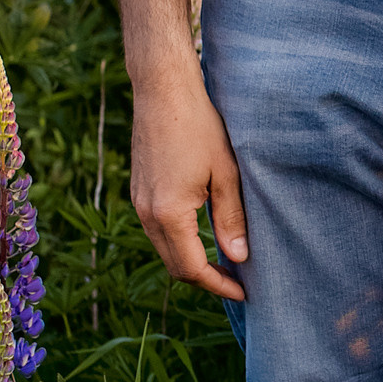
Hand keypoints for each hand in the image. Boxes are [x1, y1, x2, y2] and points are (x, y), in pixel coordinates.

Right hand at [129, 67, 249, 301]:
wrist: (163, 90)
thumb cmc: (199, 126)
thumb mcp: (225, 173)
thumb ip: (231, 219)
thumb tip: (239, 257)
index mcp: (168, 213)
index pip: (192, 268)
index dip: (219, 285)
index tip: (244, 291)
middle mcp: (147, 214)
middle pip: (175, 266)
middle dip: (205, 279)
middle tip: (238, 281)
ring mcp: (138, 203)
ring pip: (164, 250)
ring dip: (191, 262)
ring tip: (223, 262)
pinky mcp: (138, 191)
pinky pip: (157, 231)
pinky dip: (179, 243)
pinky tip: (201, 236)